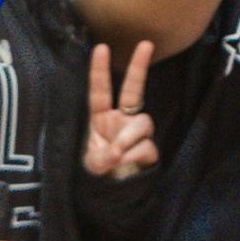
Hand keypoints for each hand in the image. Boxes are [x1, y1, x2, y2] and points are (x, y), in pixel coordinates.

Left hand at [85, 41, 158, 178]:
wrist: (112, 197)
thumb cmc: (96, 174)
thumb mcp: (90, 165)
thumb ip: (100, 156)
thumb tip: (118, 151)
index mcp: (100, 118)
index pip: (100, 91)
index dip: (99, 70)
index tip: (101, 47)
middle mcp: (120, 121)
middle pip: (133, 90)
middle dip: (138, 66)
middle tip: (145, 43)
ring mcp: (136, 134)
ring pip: (142, 123)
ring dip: (130, 138)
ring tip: (118, 155)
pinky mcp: (149, 149)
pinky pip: (146, 146)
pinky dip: (134, 155)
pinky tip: (127, 165)